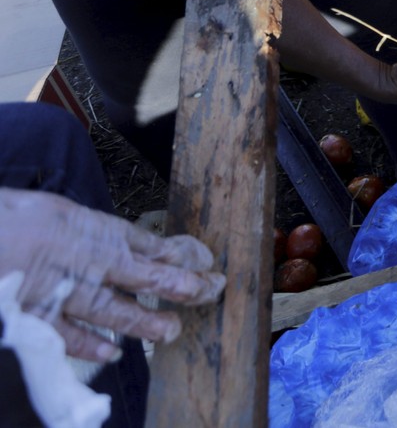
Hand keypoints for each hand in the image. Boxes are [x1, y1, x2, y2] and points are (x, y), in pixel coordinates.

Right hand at [0, 188, 224, 362]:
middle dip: (183, 286)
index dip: (182, 256)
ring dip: (147, 323)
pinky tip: (112, 353)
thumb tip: (101, 236)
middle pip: (150, 277)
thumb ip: (86, 228)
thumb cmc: (17, 216)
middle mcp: (96, 263)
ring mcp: (72, 292)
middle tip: (209, 293)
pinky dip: (92, 346)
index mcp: (101, 231)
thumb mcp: (62, 211)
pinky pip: (72, 336)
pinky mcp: (44, 315)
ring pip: (118, 311)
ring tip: (171, 331)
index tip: (204, 261)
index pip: (154, 246)